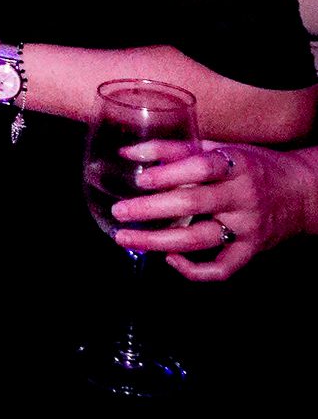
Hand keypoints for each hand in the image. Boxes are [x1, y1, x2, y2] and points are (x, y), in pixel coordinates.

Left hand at [109, 138, 317, 281]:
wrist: (302, 193)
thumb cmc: (252, 166)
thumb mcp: (220, 149)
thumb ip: (175, 150)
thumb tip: (128, 152)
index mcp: (236, 165)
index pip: (200, 168)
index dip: (169, 174)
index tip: (139, 179)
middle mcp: (243, 196)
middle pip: (193, 204)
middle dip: (151, 210)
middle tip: (120, 212)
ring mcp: (248, 227)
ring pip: (200, 239)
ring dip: (158, 242)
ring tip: (126, 238)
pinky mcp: (251, 251)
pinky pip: (221, 268)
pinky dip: (193, 269)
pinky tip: (170, 259)